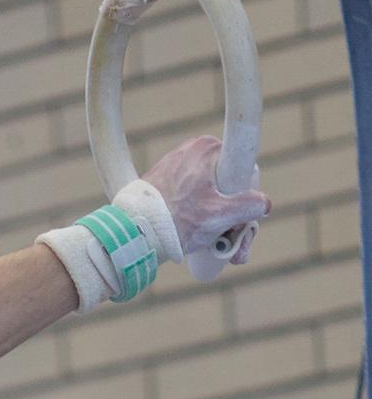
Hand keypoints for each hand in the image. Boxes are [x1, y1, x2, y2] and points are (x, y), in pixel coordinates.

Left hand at [143, 133, 271, 263]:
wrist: (133, 233)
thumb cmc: (176, 221)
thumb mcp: (222, 215)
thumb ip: (251, 206)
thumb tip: (264, 204)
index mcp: (207, 149)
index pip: (244, 171)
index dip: (247, 197)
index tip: (242, 218)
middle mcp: (192, 153)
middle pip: (229, 186)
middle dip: (236, 218)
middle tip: (236, 242)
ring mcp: (177, 169)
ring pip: (213, 196)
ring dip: (222, 224)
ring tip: (225, 250)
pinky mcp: (166, 185)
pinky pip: (194, 200)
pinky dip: (201, 220)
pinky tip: (208, 244)